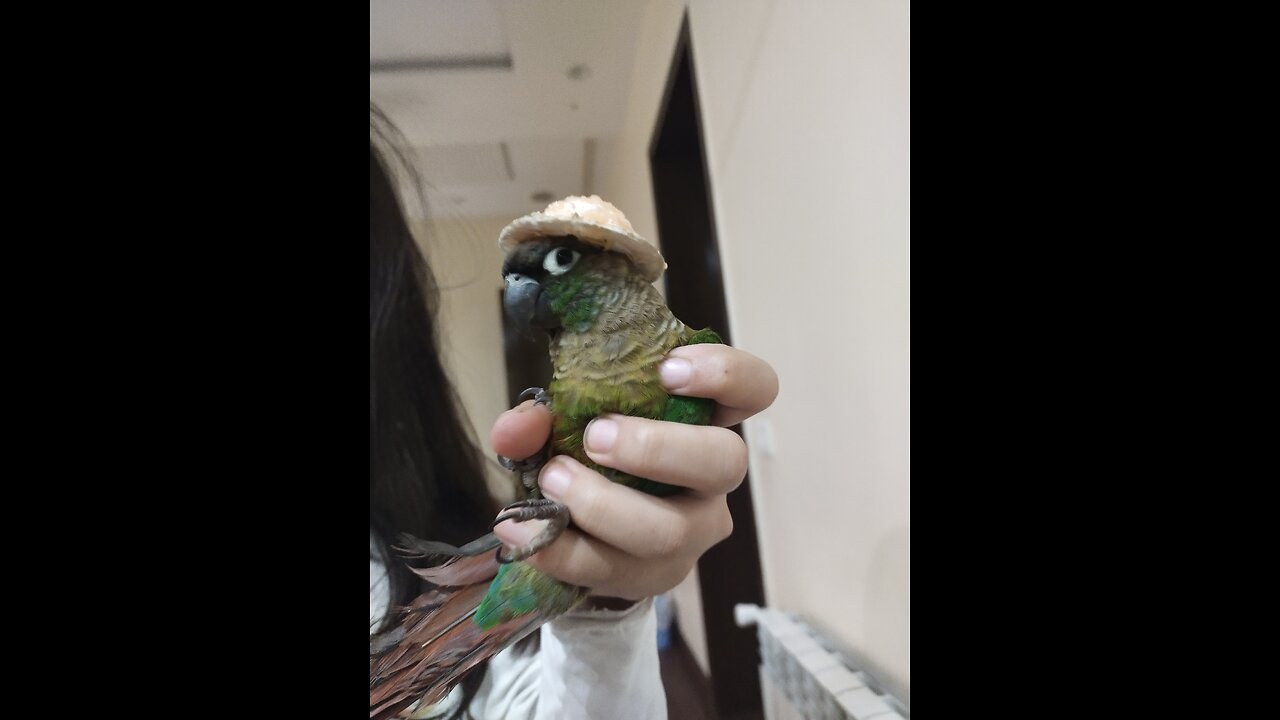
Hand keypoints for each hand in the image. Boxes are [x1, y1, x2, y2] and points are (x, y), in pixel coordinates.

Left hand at [489, 344, 778, 600]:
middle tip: (596, 436)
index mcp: (706, 420)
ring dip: (601, 504)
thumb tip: (519, 428)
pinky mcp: (653, 578)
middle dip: (656, 448)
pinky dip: (559, 548)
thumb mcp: (569, 425)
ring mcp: (690, 533)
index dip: (726, 374)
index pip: (755, 388)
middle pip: (724, 461)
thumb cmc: (594, 460)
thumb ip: (541, 419)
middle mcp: (712, 480)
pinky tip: (522, 529)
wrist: (588, 539)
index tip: (667, 371)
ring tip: (550, 480)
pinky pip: (612, 570)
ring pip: (668, 530)